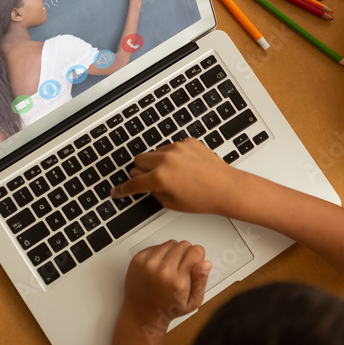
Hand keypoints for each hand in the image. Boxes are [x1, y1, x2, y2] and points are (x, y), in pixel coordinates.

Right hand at [110, 139, 241, 215]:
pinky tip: (184, 168)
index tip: (117, 191)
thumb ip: (152, 191)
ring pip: (155, 152)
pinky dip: (173, 156)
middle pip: (139, 160)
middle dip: (140, 171)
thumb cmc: (204, 198)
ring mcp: (178, 148)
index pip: (133, 183)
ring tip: (173, 175)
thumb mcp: (171, 203)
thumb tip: (142, 183)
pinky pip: (172, 147)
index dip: (123, 189)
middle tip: (149, 180)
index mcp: (160, 177)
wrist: (226, 188)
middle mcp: (167, 159)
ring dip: (157, 162)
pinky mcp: (188, 142)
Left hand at [120, 240, 210, 335]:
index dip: (198, 258)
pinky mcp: (138, 259)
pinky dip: (160, 253)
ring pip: (171, 243)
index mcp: (178, 282)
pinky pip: (157, 245)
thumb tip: (205, 263)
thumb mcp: (192, 302)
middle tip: (181, 271)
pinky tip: (159, 267)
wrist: (141, 313)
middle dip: (186, 255)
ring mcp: (148, 264)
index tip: (193, 267)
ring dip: (173, 253)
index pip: (196, 251)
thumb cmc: (167, 309)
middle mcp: (162, 271)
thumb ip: (201, 281)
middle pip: (184, 244)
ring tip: (170, 269)